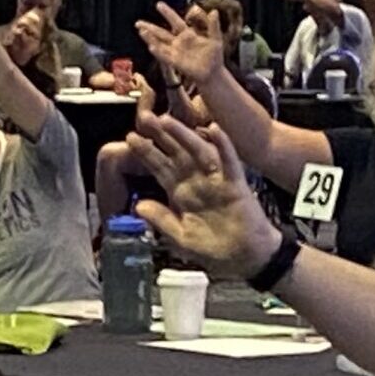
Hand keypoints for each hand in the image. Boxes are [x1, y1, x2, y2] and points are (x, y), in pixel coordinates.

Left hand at [127, 114, 280, 277]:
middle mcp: (196, 182)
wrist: (244, 258)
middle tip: (144, 117)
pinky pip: (229, 162)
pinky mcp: (235, 184)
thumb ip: (161, 219)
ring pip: (198, 151)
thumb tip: (139, 206)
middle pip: (176, 153)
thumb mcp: (180, 236)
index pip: (160, 167)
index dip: (146, 153)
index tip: (130, 137)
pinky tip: (213, 130)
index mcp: (180, 193)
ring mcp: (216, 180)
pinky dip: (222, 145)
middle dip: (160, 136)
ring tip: (167, 120)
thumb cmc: (213, 248)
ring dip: (183, 135)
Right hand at [135, 2, 223, 86]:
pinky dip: (157, 51)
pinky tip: (151, 46)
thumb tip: (214, 11)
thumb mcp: (216, 38)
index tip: (159, 5)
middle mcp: (178, 42)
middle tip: (138, 23)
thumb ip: (213, 25)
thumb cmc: (214, 56)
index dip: (167, 13)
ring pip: (159, 43)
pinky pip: (164, 55)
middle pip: (161, 33)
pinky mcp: (175, 62)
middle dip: (149, 27)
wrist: (212, 73)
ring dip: (150, 38)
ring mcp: (175, 52)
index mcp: (187, 34)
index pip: (175, 21)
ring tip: (141, 31)